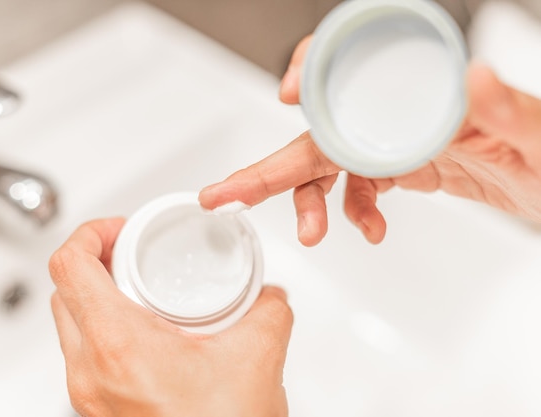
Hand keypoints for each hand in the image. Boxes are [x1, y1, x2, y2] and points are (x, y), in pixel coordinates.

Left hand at [49, 218, 292, 416]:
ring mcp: (87, 393)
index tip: (121, 229)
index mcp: (118, 346)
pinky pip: (84, 351)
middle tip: (134, 253)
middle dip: (97, 260)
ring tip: (142, 288)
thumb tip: (269, 293)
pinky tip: (145, 330)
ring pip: (70, 321)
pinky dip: (105, 327)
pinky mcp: (96, 408)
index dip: (90, 232)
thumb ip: (268, 309)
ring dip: (99, 294)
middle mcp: (89, 371)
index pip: (69, 265)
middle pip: (64, 289)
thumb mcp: (257, 358)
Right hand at [199, 36, 540, 245]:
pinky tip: (367, 229)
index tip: (290, 92)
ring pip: (329, 167)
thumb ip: (507, 107)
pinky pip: (359, 189)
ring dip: (308, 202)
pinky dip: (353, 212)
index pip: (353, 66)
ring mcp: (396, 143)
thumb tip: (477, 77)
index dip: (314, 71)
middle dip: (271, 166)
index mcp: (425, 89)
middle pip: (321, 132)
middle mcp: (400, 112)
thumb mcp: (536, 132)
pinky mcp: (403, 170)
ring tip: (309, 234)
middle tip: (227, 193)